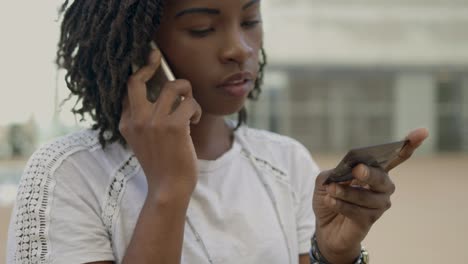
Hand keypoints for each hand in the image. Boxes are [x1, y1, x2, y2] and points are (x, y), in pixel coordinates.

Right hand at [119, 48, 201, 198]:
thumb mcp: (143, 142)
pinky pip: (189, 103)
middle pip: (137, 81)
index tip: (148, 63)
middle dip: (149, 64)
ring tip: (189, 107)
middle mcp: (136, 120)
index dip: (139, 75)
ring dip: (187, 92)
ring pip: (173, 86)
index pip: (128, 91)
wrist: (168, 189)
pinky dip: (195, 109)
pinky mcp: (174, 126)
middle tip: (157, 56)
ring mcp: (154, 122)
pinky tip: (194, 122)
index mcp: (126, 123)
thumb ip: (144, 120)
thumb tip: (161, 94)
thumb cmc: (161, 166)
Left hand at [312, 128, 428, 262]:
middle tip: (357, 170)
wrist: (325, 226)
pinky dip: (341, 205)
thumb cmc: (329, 197)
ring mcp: (378, 205)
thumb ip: (335, 172)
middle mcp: (382, 187)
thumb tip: (344, 172)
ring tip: (331, 190)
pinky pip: (357, 211)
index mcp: (374, 171)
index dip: (409, 144)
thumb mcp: (326, 180)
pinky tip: (330, 201)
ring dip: (346, 192)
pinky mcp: (369, 220)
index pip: (395, 157)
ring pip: (367, 197)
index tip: (423, 131)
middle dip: (369, 173)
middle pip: (382, 178)